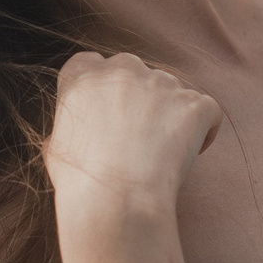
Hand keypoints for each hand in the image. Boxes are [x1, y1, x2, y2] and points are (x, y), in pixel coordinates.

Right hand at [44, 52, 224, 214]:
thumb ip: (70, 126)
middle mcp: (122, 69)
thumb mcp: (56, 147)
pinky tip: (192, 150)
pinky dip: (203, 128)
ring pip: (170, 88)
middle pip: (133, 70)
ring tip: (162, 151)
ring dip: (169, 111)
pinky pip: (206, 109)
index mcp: (82, 75)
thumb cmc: (81, 181)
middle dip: (137, 95)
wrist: (117, 199)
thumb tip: (78, 133)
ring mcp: (160, 83)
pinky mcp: (193, 103)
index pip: (91, 63)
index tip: (107, 110)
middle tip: (137, 133)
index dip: (102, 87)